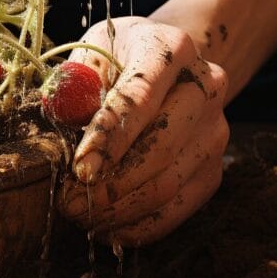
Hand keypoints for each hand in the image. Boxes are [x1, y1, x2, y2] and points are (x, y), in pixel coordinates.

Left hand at [56, 16, 228, 245]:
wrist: (167, 66)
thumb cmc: (114, 61)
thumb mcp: (88, 58)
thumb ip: (72, 89)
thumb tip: (60, 129)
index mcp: (170, 48)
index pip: (139, 99)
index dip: (108, 139)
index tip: (79, 169)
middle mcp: (205, 86)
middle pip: (160, 147)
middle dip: (110, 184)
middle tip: (67, 202)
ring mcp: (216, 129)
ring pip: (169, 183)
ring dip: (119, 209)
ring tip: (79, 215)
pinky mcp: (214, 166)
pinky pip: (179, 208)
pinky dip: (140, 226)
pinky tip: (105, 228)